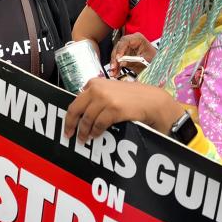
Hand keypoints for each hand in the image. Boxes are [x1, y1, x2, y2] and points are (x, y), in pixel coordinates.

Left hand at [64, 78, 179, 142]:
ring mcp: (105, 98)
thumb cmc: (133, 97)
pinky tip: (96, 135)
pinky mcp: (114, 108)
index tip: (68, 125)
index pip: (76, 100)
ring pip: (87, 118)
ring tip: (84, 139)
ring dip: (84, 131)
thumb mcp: (111, 91)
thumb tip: (82, 112)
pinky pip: (99, 124)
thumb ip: (97, 97)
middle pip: (76, 109)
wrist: (153, 100)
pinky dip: (96, 132)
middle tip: (69, 135)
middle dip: (71, 124)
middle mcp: (97, 88)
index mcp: (95, 83)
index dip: (70, 115)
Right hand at [110, 32, 156, 75]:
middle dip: (115, 58)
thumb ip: (133, 61)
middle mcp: (130, 41)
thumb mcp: (144, 60)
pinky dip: (116, 66)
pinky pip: (118, 59)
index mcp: (137, 38)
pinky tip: (115, 73)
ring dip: (114, 64)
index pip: (125, 41)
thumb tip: (121, 63)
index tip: (118, 58)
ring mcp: (126, 47)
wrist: (155, 63)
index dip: (120, 49)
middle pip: (118, 47)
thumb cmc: (153, 59)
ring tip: (113, 72)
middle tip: (113, 67)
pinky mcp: (124, 54)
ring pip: (116, 54)